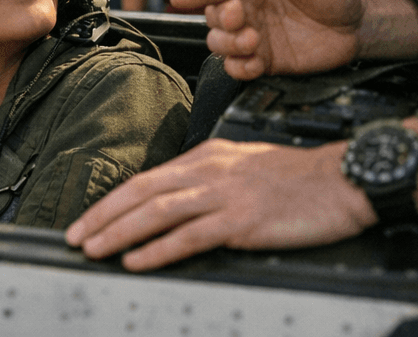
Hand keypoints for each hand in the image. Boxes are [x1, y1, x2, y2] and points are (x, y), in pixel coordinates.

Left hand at [65, 138, 373, 270]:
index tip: (88, 218)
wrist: (344, 180)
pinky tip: (136, 260)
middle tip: (73, 236)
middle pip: (143, 191)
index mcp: (210, 157)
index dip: (114, 200)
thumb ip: (213, 183)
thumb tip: (178, 206)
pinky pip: (190, 235)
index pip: (149, 178)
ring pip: (158, 211)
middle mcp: (211, 171)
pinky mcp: (242, 220)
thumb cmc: (302, 181)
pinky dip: (158, 248)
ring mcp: (225, 194)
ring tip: (93, 248)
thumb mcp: (248, 170)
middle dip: (103, 215)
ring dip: (119, 230)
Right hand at [170, 0, 362, 79]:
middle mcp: (245, 1)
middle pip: (212, 13)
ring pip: (218, 41)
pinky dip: (239, 68)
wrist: (355, 25)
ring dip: (228, 43)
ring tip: (253, 40)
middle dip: (220, 18)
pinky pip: (237, 67)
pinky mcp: (260, 58)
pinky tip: (254, 63)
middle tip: (241, 16)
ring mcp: (250, 31)